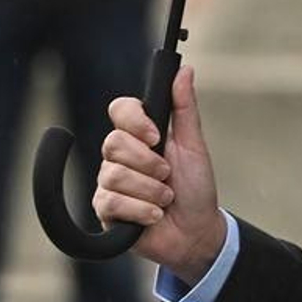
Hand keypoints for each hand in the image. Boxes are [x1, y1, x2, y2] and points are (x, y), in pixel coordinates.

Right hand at [93, 65, 226, 283]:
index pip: (120, 110)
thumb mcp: (194, 146)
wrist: (196, 232)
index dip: (134, 120)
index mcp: (140, 135)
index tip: (156, 136)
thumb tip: (184, 70)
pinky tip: (154, 216)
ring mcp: (110, 182)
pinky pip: (111, 202)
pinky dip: (141, 210)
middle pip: (113, 142)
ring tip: (166, 198)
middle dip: (148, 163)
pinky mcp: (106, 210)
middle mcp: (120, 156)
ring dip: (150, 190)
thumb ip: (185, 108)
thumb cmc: (196, 187)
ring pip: (113, 175)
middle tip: (167, 175)